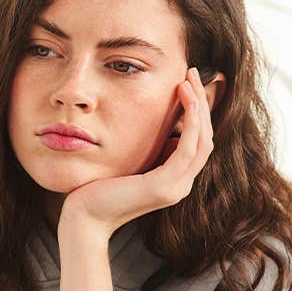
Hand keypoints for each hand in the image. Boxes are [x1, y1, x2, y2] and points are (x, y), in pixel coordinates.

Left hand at [59, 66, 214, 237]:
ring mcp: (176, 188)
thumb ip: (150, 149)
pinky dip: (191, 123)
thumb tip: (162, 126)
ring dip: (199, 106)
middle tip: (193, 72)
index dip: (199, 110)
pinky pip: (187, 149)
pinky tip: (186, 100)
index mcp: (175, 179)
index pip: (199, 141)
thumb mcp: (131, 162)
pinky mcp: (164, 186)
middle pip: (206, 137)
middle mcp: (181, 185)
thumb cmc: (99, 188)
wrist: (85, 218)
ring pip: (202, 140)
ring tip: (189, 79)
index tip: (189, 81)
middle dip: (202, 102)